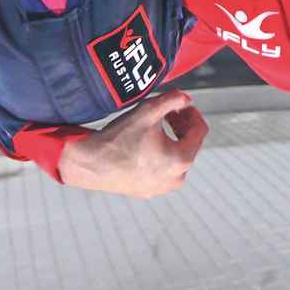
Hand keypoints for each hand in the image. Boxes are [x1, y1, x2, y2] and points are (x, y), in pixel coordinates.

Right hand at [58, 90, 208, 198]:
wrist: (89, 164)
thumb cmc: (118, 139)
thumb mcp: (148, 111)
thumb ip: (173, 100)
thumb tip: (186, 98)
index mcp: (181, 160)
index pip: (200, 131)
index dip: (192, 113)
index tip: (181, 105)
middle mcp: (175, 179)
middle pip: (189, 145)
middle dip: (181, 126)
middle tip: (168, 112)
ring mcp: (161, 188)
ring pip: (175, 158)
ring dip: (170, 140)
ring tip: (156, 126)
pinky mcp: (147, 191)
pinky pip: (161, 170)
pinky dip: (159, 155)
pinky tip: (144, 143)